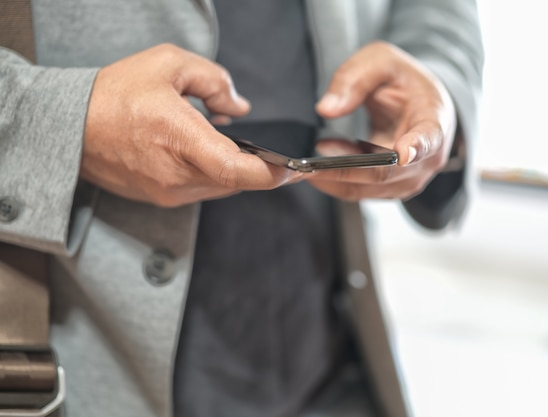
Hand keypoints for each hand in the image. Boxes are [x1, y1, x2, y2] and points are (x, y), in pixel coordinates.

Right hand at [82, 44, 299, 206]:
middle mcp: (176, 175)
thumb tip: (239, 107)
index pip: (236, 170)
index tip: (293, 169)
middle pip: (236, 180)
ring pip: (221, 186)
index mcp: (179, 139)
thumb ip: (214, 80)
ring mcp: (168, 192)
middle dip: (260, 168)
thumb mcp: (168, 65)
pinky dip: (214, 174)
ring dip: (236, 170)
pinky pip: (202, 189)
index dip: (271, 173)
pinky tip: (208, 154)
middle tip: (279, 157)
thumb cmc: (116, 94)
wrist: (70, 127)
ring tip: (238, 148)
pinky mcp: (162, 198)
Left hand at [310, 41, 456, 199]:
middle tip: (316, 156)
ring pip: (369, 188)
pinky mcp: (392, 188)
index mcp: (434, 120)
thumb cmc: (404, 81)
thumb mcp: (380, 62)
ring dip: (338, 176)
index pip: (429, 137)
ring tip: (314, 158)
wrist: (420, 103)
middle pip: (386, 173)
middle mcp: (428, 157)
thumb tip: (327, 109)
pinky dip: (338, 180)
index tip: (403, 154)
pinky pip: (361, 191)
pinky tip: (322, 164)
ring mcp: (411, 178)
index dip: (416, 147)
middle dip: (347, 167)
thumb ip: (354, 79)